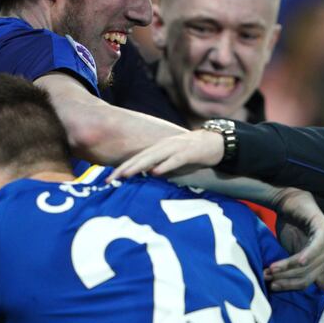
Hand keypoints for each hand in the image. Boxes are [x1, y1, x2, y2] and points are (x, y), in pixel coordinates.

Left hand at [109, 130, 223, 181]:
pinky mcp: (189, 152)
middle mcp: (163, 146)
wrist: (216, 142)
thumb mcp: (172, 162)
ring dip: (138, 166)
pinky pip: (174, 160)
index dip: (121, 169)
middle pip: (139, 158)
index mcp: (158, 149)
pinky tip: (155, 172)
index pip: (136, 159)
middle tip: (109, 180)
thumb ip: (160, 168)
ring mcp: (175, 148)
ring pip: (153, 157)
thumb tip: (147, 180)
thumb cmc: (193, 155)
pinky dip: (164, 166)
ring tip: (125, 175)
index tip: (107, 180)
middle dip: (123, 169)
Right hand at [265, 188, 323, 289]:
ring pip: (309, 264)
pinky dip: (307, 255)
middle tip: (269, 278)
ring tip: (271, 270)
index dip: (290, 286)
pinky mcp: (323, 228)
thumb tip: (304, 289)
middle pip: (308, 275)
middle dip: (287, 279)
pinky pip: (316, 247)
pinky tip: (299, 261)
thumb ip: (297, 269)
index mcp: (321, 260)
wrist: (288, 201)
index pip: (308, 282)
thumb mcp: (291, 252)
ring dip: (289, 268)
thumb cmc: (289, 226)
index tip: (273, 287)